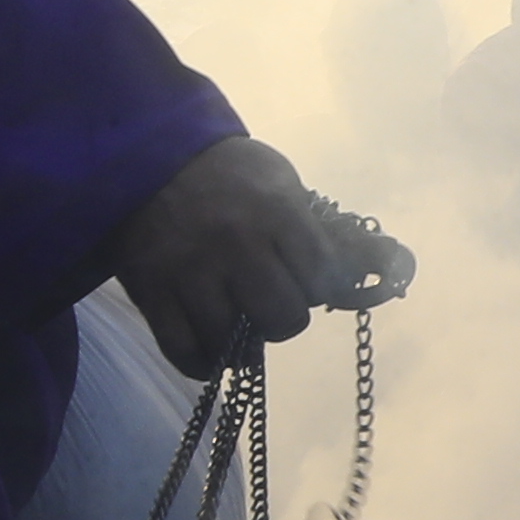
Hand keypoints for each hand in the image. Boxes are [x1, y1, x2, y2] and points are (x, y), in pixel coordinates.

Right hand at [113, 136, 375, 374]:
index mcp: (276, 212)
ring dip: (241, 344)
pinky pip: (183, 350)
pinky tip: (212, 353)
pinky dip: (202, 363)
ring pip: (231, 340)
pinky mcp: (152, 291)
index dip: (320, 287)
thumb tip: (372, 271)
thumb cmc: (228, 174)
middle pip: (282, 317)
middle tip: (272, 306)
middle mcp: (235, 244)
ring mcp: (190, 271)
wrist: (147, 156)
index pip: (322, 277)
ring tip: (241, 330)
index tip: (309, 283)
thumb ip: (316, 230)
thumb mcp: (281, 183)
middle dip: (284, 318)